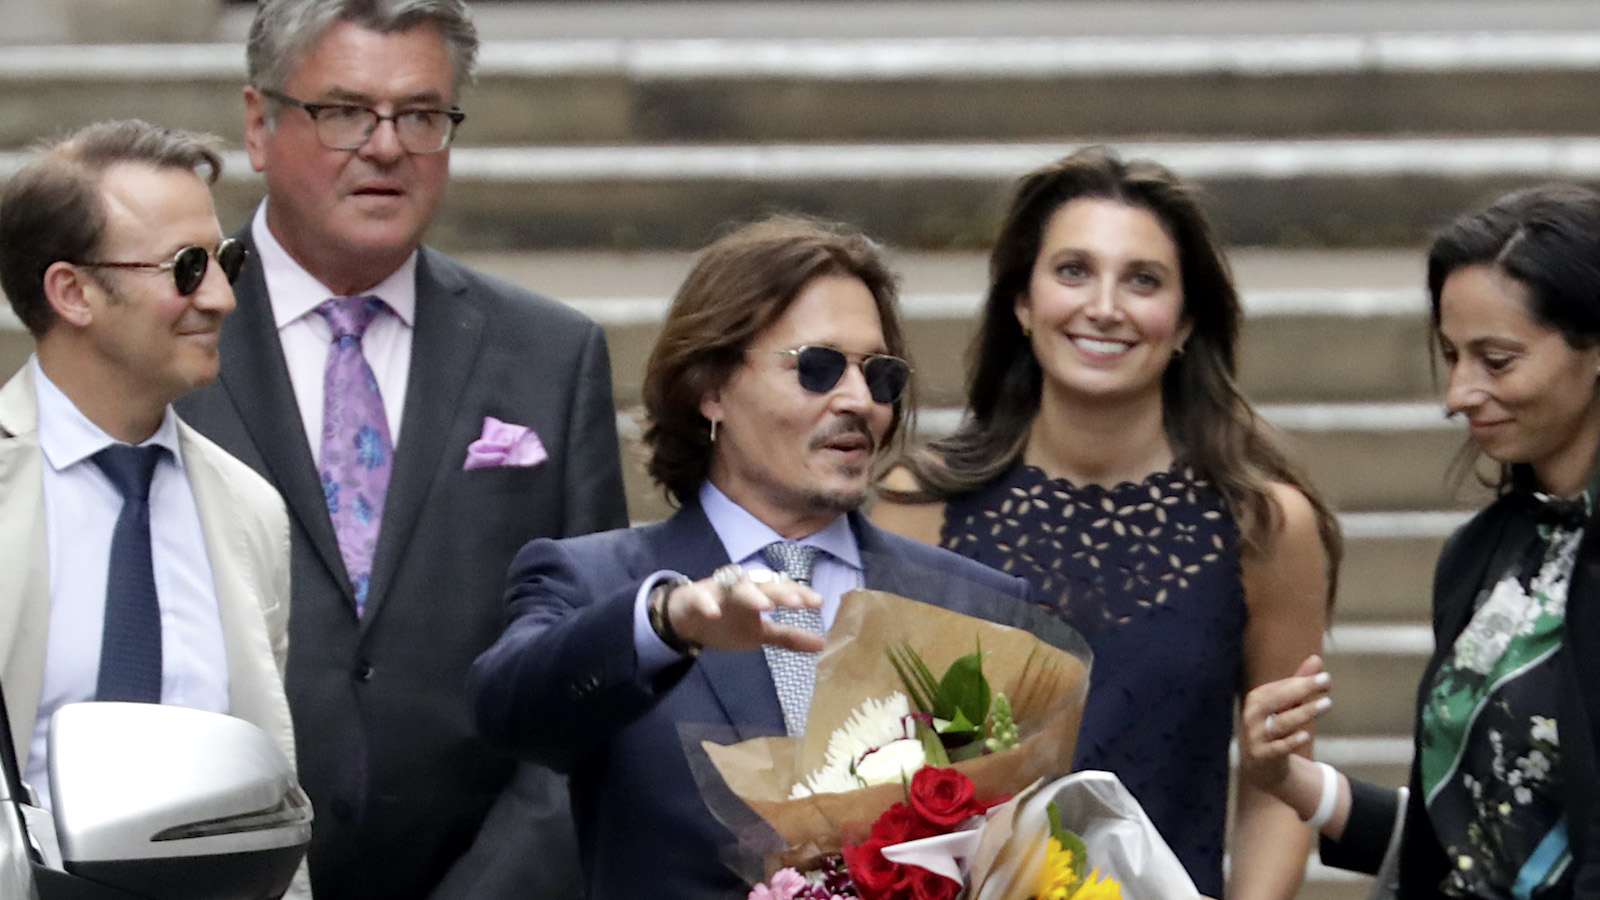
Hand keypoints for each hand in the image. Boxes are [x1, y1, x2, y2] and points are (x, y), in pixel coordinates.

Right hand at [664, 567, 824, 653]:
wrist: (686, 619)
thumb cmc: (728, 621)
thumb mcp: (760, 633)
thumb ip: (788, 637)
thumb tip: (822, 645)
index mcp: (759, 593)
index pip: (782, 589)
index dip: (800, 594)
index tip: (818, 603)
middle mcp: (741, 587)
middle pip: (763, 585)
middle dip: (781, 592)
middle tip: (797, 603)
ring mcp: (718, 590)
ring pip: (735, 588)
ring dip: (751, 595)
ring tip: (766, 607)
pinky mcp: (695, 598)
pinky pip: (701, 598)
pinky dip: (707, 604)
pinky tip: (714, 614)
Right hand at [1238, 654, 1331, 794]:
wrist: (1260, 768)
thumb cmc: (1274, 728)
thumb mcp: (1285, 706)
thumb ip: (1299, 683)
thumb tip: (1317, 659)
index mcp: (1257, 699)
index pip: (1281, 687)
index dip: (1303, 681)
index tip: (1325, 678)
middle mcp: (1253, 716)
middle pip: (1278, 700)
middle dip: (1302, 689)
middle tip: (1326, 680)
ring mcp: (1256, 737)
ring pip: (1281, 723)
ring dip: (1304, 713)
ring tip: (1327, 703)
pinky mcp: (1263, 757)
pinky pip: (1277, 748)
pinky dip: (1290, 741)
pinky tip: (1306, 734)